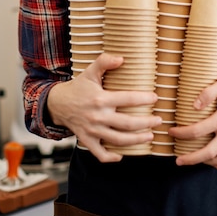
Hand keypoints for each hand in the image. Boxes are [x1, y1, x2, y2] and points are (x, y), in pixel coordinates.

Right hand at [47, 53, 161, 161]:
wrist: (57, 103)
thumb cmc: (78, 87)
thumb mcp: (90, 71)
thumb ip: (104, 61)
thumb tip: (121, 58)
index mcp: (101, 99)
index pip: (127, 99)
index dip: (144, 99)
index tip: (155, 98)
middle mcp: (98, 116)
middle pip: (127, 123)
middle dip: (146, 123)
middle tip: (159, 120)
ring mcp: (92, 130)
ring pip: (118, 140)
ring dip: (136, 140)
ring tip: (150, 136)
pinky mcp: (87, 140)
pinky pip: (99, 153)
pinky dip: (111, 157)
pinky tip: (122, 155)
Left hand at [169, 75, 216, 169]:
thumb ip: (208, 93)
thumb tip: (194, 105)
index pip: (199, 130)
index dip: (183, 134)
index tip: (172, 132)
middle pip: (209, 153)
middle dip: (191, 159)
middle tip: (178, 160)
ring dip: (205, 163)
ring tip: (194, 160)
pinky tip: (212, 160)